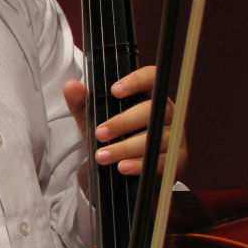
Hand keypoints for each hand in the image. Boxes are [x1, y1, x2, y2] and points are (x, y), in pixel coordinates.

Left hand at [64, 65, 187, 177]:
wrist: (123, 169)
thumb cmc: (113, 137)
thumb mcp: (94, 120)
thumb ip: (82, 103)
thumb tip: (70, 86)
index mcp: (150, 95)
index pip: (151, 78)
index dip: (136, 81)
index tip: (114, 91)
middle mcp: (167, 112)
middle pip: (152, 110)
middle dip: (123, 122)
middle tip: (99, 133)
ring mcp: (175, 136)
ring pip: (155, 139)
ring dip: (126, 148)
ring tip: (102, 156)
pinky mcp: (177, 159)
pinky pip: (161, 162)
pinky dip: (139, 165)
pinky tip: (122, 167)